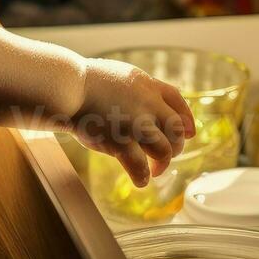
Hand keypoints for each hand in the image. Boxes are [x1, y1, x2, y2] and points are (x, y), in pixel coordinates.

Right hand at [65, 58, 195, 187]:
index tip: (190, 132)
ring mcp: (135, 122)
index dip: (187, 118)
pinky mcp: (120, 141)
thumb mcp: (120, 77)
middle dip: (177, 145)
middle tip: (167, 155)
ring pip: (165, 149)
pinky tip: (141, 182)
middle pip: (177, 128)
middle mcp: (147, 103)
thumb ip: (139, 91)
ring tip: (156, 171)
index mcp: (147, 85)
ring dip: (163, 164)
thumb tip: (151, 109)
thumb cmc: (86, 83)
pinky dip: (142, 177)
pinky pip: (139, 166)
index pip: (178, 101)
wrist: (68, 87)